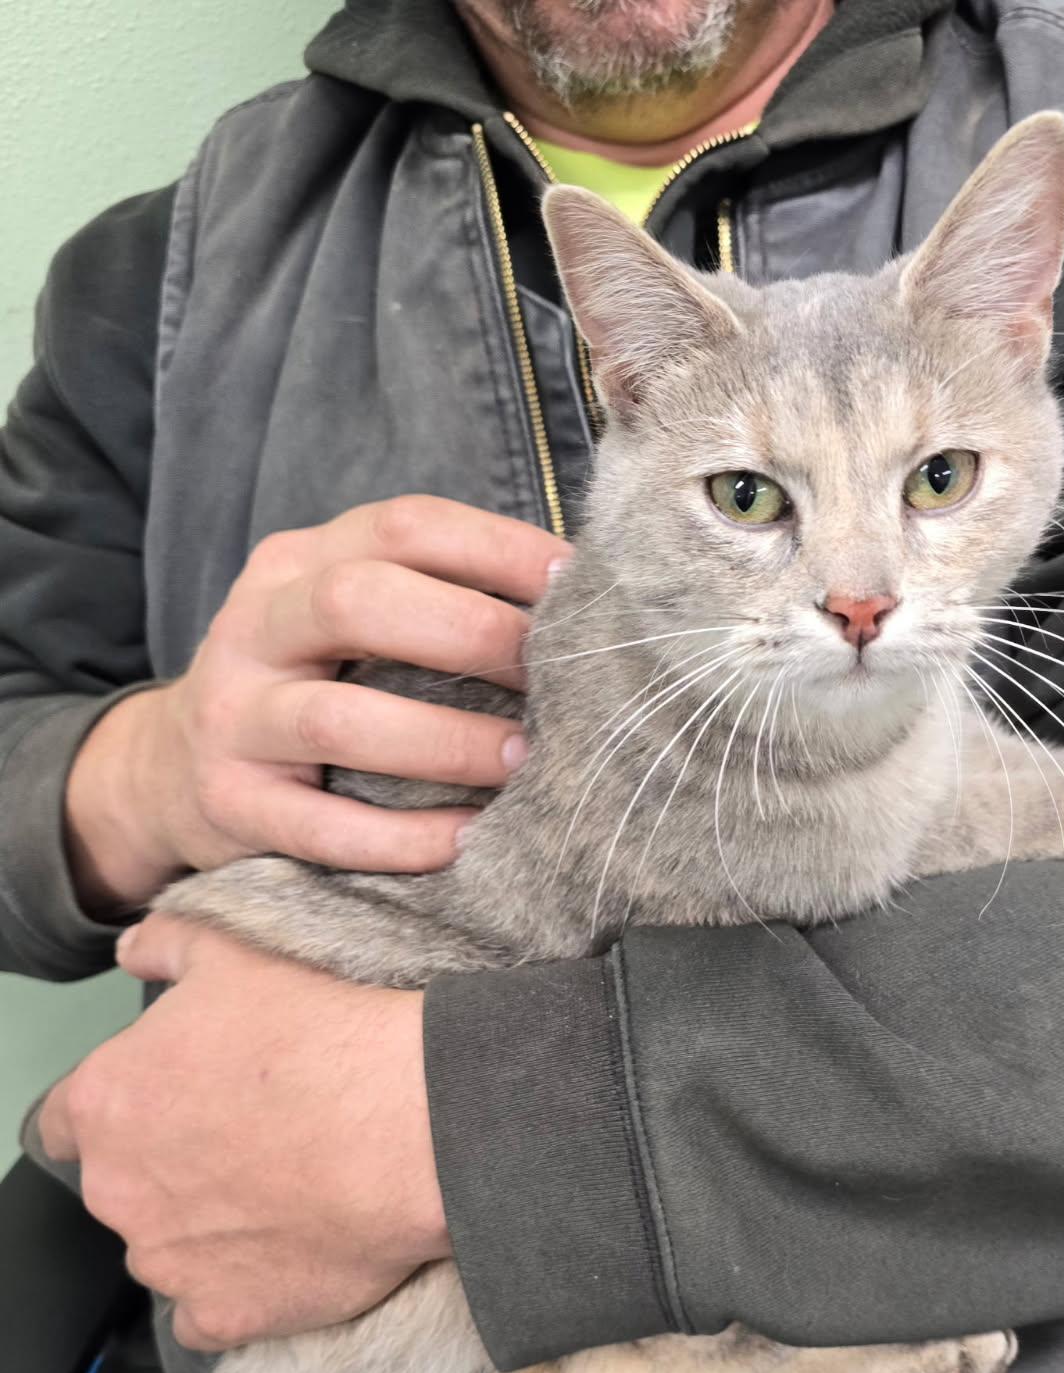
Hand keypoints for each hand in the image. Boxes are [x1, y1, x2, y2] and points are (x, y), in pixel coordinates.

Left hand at [38, 914, 446, 1349]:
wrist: (410, 1123)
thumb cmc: (320, 1032)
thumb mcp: (235, 954)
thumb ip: (166, 945)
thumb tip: (134, 950)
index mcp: (105, 1102)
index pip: (62, 1123)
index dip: (118, 1110)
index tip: (170, 1101)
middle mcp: (118, 1190)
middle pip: (121, 1185)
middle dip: (168, 1165)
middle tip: (247, 1134)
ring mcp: (168, 1262)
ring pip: (166, 1249)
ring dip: (204, 1227)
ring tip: (283, 1188)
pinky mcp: (225, 1315)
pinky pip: (210, 1312)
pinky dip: (238, 1288)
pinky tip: (288, 1247)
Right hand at [65, 496, 566, 914]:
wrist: (172, 769)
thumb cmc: (307, 685)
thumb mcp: (347, 620)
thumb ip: (434, 597)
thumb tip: (574, 605)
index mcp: (300, 563)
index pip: (404, 526)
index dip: (496, 548)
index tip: (573, 583)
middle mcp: (257, 625)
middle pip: (358, 602)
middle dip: (470, 634)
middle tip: (552, 677)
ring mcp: (234, 716)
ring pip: (340, 720)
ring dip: (445, 741)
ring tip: (521, 760)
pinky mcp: (230, 802)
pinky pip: (322, 826)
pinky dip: (403, 836)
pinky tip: (466, 838)